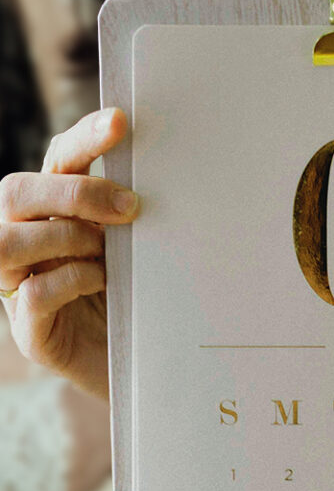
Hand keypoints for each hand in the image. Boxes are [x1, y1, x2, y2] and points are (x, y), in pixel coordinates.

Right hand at [0, 107, 138, 401]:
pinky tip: (101, 282)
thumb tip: (161, 174)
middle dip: (74, 192)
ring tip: (107, 252)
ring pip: (6, 242)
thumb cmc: (138, 299)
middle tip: (130, 208)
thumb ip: (131, 215)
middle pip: (15, 192)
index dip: (84, 137)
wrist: (144, 369)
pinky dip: (69, 281)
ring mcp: (17, 287)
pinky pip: (31, 295)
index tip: (121, 121)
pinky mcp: (30, 331)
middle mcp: (23, 242)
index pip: (56, 160)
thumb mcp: (137, 248)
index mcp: (52, 212)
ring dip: (64, 238)